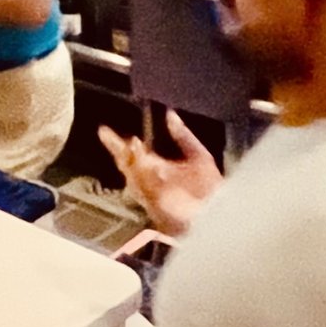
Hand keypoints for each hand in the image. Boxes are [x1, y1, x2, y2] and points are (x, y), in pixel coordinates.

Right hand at [97, 110, 223, 235]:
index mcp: (157, 170)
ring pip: (132, 174)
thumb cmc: (211, 189)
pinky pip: (144, 186)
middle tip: (107, 135)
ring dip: (129, 159)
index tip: (104, 131)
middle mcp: (150, 182)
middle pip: (126, 164)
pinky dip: (142, 174)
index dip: (117, 143)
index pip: (132, 154)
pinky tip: (141, 158)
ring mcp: (151, 193)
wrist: (221, 212)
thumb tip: (170, 115)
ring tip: (131, 142)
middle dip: (117, 150)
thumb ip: (183, 135)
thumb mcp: (197, 154)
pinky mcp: (156, 202)